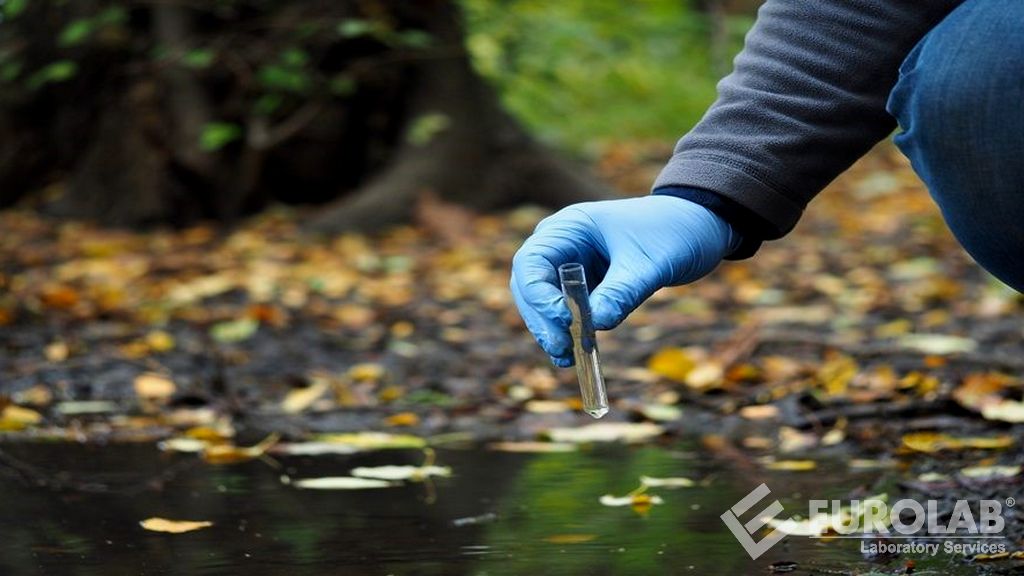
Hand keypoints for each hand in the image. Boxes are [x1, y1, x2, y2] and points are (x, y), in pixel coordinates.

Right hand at [510, 196, 739, 365]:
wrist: (698, 227)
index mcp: (570, 227)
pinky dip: (567, 333)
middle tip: (561, 349)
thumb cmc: (674, 232)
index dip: (538, 294)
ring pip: (543, 304)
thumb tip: (595, 324)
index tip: (562, 319)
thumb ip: (622, 291)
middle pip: (530, 286)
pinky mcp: (585, 287)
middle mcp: (562, 246)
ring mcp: (571, 267)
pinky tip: (573, 357)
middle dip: (541, 319)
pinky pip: (565, 313)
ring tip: (568, 358)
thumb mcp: (650, 263)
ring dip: (551, 331)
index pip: (531, 261)